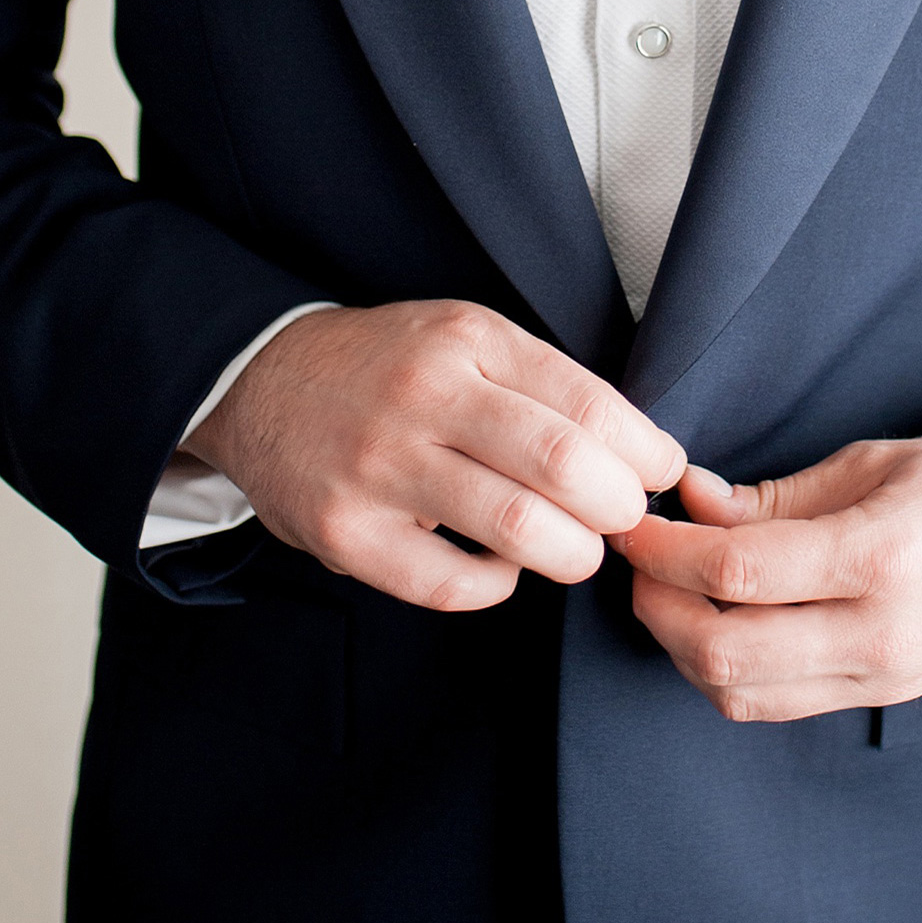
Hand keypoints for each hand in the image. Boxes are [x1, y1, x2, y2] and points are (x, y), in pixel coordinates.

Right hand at [188, 301, 684, 612]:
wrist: (260, 381)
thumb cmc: (388, 367)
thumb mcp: (463, 338)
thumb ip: (542, 383)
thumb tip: (641, 451)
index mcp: (468, 341)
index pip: (589, 403)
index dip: (646, 453)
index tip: (661, 474)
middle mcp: (425, 395)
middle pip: (565, 466)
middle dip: (619, 508)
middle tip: (622, 518)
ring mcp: (380, 465)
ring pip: (518, 529)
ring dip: (571, 553)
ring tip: (572, 547)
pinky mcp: (346, 531)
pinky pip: (453, 584)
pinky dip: (498, 585)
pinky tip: (500, 566)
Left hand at [615, 434, 921, 722]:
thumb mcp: (875, 463)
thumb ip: (777, 495)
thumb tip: (694, 501)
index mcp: (880, 560)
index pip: (736, 573)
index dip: (663, 550)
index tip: (630, 520)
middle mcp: (878, 635)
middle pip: (724, 652)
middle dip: (656, 607)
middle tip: (635, 559)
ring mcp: (880, 679)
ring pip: (741, 693)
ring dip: (682, 647)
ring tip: (665, 591)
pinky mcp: (879, 699)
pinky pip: (776, 703)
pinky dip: (725, 671)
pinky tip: (710, 623)